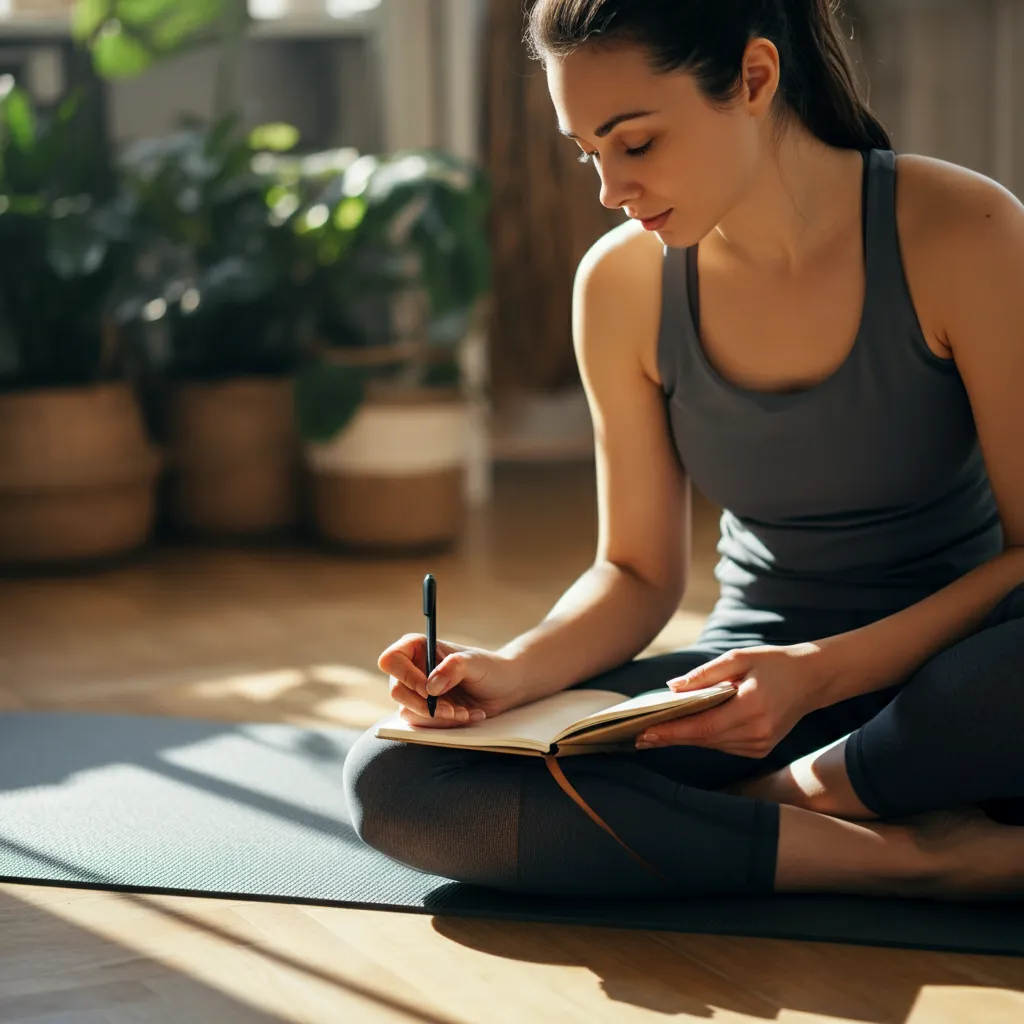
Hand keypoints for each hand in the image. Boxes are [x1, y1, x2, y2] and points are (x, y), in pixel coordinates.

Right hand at [378, 635, 522, 728]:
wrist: (503, 687)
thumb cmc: (488, 667)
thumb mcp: (474, 663)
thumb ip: (453, 668)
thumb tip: (430, 687)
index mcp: (417, 647)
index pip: (391, 660)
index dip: (405, 677)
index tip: (428, 690)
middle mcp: (411, 669)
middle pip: (397, 691)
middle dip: (426, 706)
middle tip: (452, 709)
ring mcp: (415, 691)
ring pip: (409, 711)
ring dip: (438, 717)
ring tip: (464, 712)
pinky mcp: (424, 711)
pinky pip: (423, 724)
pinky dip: (445, 724)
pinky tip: (466, 716)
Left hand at [636, 643, 834, 757]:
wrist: (812, 679)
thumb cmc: (773, 663)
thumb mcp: (738, 658)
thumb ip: (705, 674)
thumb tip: (672, 688)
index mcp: (752, 708)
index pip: (703, 726)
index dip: (672, 731)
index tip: (646, 732)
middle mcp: (757, 733)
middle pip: (704, 738)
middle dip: (670, 737)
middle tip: (639, 736)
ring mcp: (760, 745)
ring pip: (712, 744)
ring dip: (685, 738)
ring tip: (655, 732)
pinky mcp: (760, 749)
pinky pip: (724, 744)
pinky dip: (705, 737)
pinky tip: (686, 729)